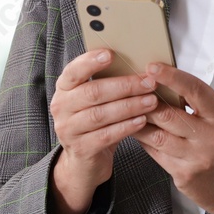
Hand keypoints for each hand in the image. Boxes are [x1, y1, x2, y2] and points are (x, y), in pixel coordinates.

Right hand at [48, 48, 157, 213]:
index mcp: (64, 89)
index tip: (111, 53)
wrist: (84, 159)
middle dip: (124, 86)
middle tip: (149, 82)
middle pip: (93, 92)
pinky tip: (142, 120)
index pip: (73, 71)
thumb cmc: (95, 121)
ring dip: (129, 106)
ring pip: (100, 115)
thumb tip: (137, 62)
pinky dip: (126, 127)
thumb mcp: (95, 100)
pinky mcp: (80, 149)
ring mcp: (68, 129)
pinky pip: (106, 135)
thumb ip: (106, 82)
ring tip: (151, 101)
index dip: (90, 62)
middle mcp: (61, 107)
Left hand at [130, 63, 213, 213]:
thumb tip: (159, 78)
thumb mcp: (213, 117)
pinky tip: (135, 131)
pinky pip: (155, 152)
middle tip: (131, 92)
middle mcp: (211, 136)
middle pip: (169, 114)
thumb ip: (191, 101)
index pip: (195, 90)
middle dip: (146, 102)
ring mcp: (197, 157)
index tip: (152, 67)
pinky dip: (142, 140)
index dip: (172, 77)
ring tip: (127, 111)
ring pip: (157, 136)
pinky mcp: (183, 173)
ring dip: (138, 122)